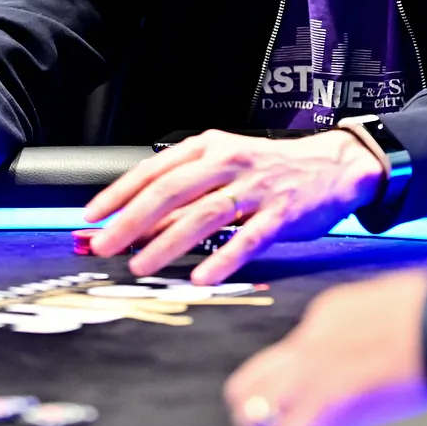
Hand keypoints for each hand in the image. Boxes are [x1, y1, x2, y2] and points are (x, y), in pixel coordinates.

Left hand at [82, 129, 383, 284]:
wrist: (334, 165)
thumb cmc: (271, 169)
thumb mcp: (225, 166)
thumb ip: (186, 192)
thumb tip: (137, 226)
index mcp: (209, 148)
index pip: (154, 169)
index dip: (120, 193)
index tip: (92, 216)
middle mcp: (228, 163)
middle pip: (172, 191)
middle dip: (133, 220)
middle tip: (105, 245)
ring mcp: (256, 188)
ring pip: (203, 214)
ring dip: (167, 242)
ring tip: (140, 265)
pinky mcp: (281, 214)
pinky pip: (248, 238)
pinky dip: (223, 258)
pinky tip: (201, 277)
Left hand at [224, 250, 426, 425]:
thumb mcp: (385, 305)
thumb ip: (363, 326)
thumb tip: (365, 346)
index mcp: (326, 313)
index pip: (290, 350)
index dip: (294, 377)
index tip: (304, 393)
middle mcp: (307, 344)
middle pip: (250, 381)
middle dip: (252, 405)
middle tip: (267, 424)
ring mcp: (311, 375)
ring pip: (255, 409)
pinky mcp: (325, 404)